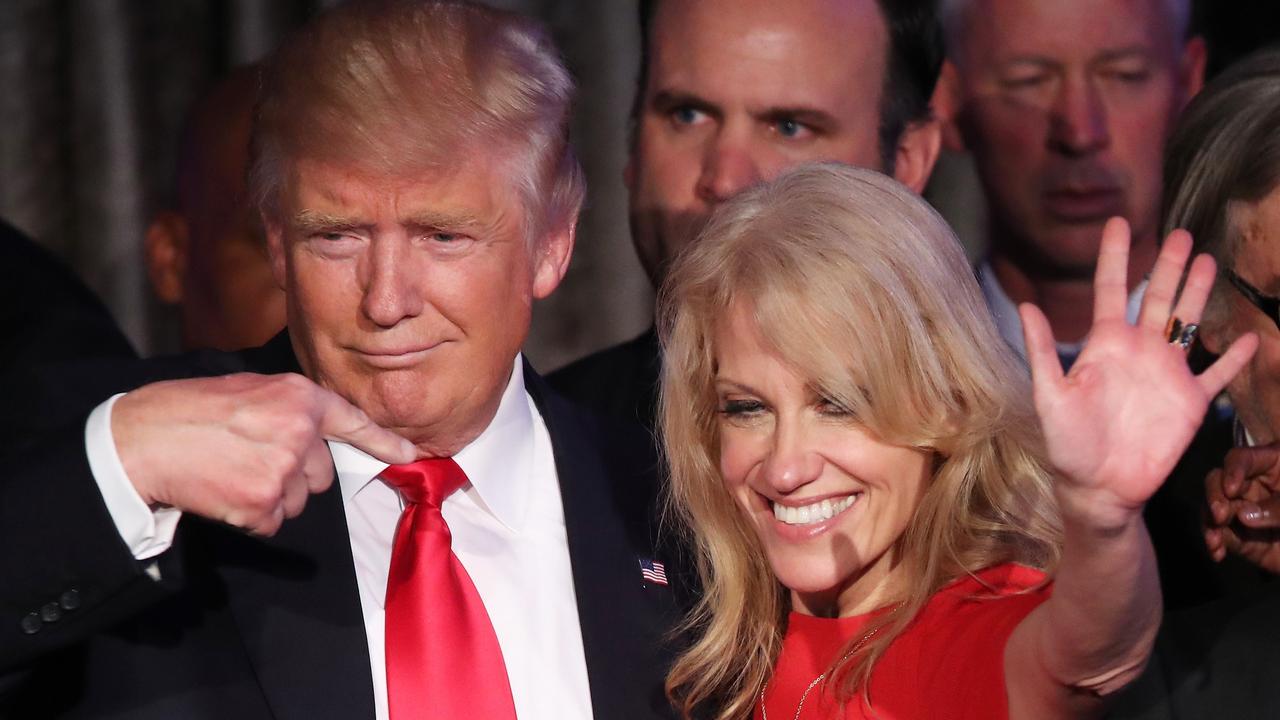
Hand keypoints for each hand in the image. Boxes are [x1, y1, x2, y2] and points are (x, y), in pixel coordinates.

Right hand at [112, 373, 415, 535]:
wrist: (142, 439)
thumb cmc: (189, 411)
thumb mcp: (249, 390)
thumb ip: (289, 409)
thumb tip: (314, 438)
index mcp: (299, 396)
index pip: (353, 422)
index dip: (384, 443)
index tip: (411, 456)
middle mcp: (299, 431)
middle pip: (322, 474)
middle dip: (294, 474)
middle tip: (250, 458)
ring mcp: (283, 469)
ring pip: (298, 501)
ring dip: (271, 497)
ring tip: (232, 472)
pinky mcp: (263, 503)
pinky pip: (273, 523)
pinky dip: (251, 517)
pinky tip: (224, 493)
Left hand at [1021, 218, 1257, 529]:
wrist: (1098, 488)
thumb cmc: (1068, 444)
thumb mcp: (1051, 395)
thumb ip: (1043, 351)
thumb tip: (1025, 306)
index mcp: (1104, 345)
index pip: (1111, 290)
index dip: (1114, 256)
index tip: (1118, 222)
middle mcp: (1138, 351)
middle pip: (1157, 297)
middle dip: (1169, 265)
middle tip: (1181, 233)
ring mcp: (1167, 373)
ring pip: (1188, 323)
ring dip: (1199, 294)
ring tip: (1210, 261)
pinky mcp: (1190, 401)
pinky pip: (1217, 374)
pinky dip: (1234, 357)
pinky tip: (1251, 338)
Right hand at [1205, 444, 1279, 572]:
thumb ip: (1279, 509)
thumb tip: (1243, 515)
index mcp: (1274, 466)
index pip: (1243, 459)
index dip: (1233, 471)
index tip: (1232, 490)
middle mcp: (1252, 485)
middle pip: (1219, 481)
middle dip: (1215, 497)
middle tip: (1219, 515)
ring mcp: (1243, 510)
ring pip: (1213, 508)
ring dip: (1209, 522)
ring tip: (1214, 540)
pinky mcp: (1239, 535)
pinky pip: (1218, 534)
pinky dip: (1214, 542)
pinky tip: (1217, 551)